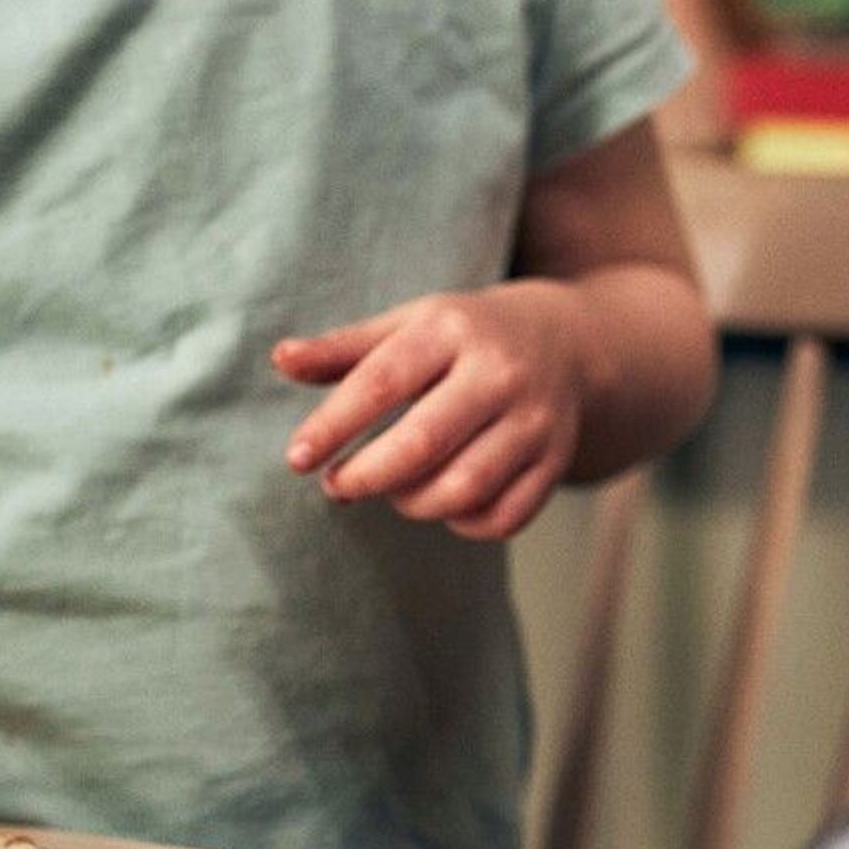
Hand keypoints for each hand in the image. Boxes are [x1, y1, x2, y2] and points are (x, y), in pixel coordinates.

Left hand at [274, 283, 587, 539]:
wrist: (568, 343)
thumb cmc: (465, 338)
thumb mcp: (408, 325)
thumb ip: (344, 349)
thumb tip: (280, 359)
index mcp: (453, 329)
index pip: (381, 382)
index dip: (333, 426)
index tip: (297, 458)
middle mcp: (501, 373)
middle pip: (423, 444)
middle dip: (367, 476)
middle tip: (337, 484)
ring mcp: (536, 421)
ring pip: (464, 489)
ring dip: (412, 503)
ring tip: (393, 490)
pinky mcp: (557, 461)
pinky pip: (503, 517)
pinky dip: (463, 523)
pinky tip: (444, 501)